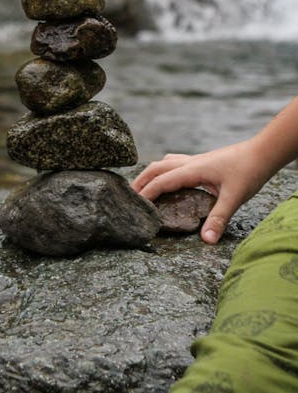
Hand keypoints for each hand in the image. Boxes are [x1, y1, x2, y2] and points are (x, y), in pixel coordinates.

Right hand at [131, 140, 270, 243]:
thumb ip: (218, 218)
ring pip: (165, 162)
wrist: (263, 152)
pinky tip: (171, 180)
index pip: (161, 181)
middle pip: (157, 168)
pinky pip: (176, 163)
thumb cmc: (249, 170)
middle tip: (129, 196)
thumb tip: (206, 241)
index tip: (134, 206)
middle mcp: (190, 162)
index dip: (146, 193)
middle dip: (141, 181)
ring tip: (143, 187)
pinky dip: (165, 170)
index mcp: (192, 169)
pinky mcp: (203, 161)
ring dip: (152, 173)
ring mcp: (196, 160)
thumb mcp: (234, 197)